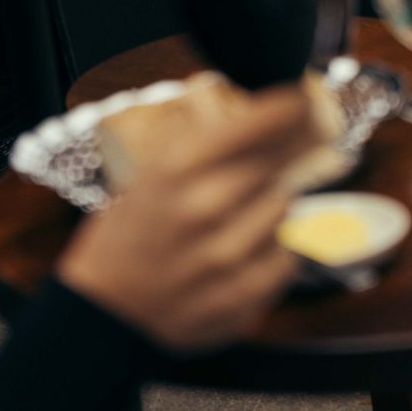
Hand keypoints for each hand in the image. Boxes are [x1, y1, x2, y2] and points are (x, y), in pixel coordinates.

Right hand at [57, 86, 310, 350]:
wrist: (105, 310)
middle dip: (295, 146)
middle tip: (306, 136)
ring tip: (241, 210)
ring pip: (284, 206)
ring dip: (273, 202)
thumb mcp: (153, 173)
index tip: (304, 100)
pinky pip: (286, 255)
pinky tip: (246, 247)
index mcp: (177, 166)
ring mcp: (227, 254)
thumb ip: (208, 147)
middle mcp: (205, 205)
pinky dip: (274, 248)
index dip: (290, 107)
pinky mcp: (243, 294)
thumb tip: (272, 118)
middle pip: (280, 161)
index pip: (257, 123)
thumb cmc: (129, 232)